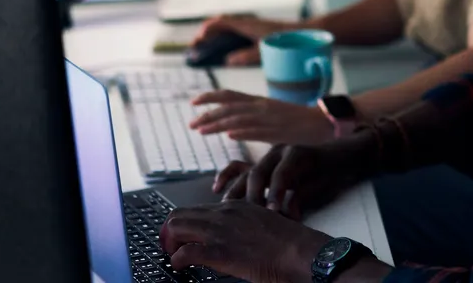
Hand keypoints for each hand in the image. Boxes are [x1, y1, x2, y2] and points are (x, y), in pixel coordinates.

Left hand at [160, 200, 330, 282]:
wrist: (302, 254)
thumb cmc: (291, 245)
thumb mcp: (264, 225)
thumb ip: (245, 226)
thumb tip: (233, 240)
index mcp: (236, 206)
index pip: (197, 209)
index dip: (187, 225)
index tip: (185, 238)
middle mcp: (224, 214)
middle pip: (180, 213)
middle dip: (171, 231)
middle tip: (173, 247)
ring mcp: (220, 232)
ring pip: (175, 226)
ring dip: (170, 243)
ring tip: (175, 255)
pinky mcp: (219, 252)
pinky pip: (184, 253)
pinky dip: (177, 261)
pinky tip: (182, 267)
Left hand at [190, 90, 332, 144]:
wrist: (323, 121)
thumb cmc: (298, 120)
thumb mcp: (272, 114)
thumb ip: (253, 118)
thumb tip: (232, 128)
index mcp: (259, 101)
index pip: (229, 95)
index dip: (210, 97)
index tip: (193, 102)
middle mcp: (261, 107)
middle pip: (229, 107)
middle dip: (207, 114)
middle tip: (191, 123)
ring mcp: (269, 119)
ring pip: (238, 119)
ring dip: (217, 124)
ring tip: (201, 131)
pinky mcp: (279, 131)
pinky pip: (257, 131)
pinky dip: (242, 132)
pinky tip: (229, 135)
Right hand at [195, 15, 296, 65]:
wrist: (300, 32)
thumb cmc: (284, 41)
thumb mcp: (264, 50)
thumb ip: (246, 56)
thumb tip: (228, 61)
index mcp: (246, 25)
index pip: (220, 22)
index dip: (207, 30)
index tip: (198, 39)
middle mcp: (246, 22)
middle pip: (219, 22)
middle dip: (205, 31)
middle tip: (195, 45)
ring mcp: (249, 25)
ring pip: (225, 25)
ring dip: (213, 32)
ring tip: (203, 45)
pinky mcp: (253, 29)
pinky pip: (232, 28)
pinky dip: (222, 34)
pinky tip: (221, 46)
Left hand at [212, 141, 373, 219]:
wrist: (346, 159)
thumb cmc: (318, 176)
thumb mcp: (293, 190)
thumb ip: (275, 200)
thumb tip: (257, 220)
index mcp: (267, 163)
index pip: (238, 170)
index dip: (225, 181)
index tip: (215, 195)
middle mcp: (273, 155)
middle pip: (249, 174)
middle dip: (241, 196)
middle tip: (238, 217)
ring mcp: (287, 152)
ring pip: (263, 172)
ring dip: (260, 196)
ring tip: (260, 214)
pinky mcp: (302, 153)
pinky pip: (287, 174)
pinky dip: (283, 193)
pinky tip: (284, 209)